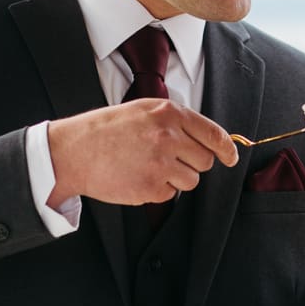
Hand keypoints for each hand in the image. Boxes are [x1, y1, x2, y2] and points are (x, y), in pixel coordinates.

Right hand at [47, 101, 237, 206]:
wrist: (73, 151)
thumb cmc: (105, 130)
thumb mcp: (142, 111)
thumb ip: (174, 121)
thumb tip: (206, 138)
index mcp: (168, 113)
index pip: (213, 134)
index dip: (227, 149)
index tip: (231, 157)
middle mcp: (168, 137)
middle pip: (204, 161)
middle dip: (191, 163)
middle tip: (166, 159)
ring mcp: (160, 164)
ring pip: (191, 181)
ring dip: (175, 178)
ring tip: (148, 166)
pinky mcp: (151, 188)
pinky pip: (170, 194)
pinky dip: (157, 190)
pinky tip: (137, 176)